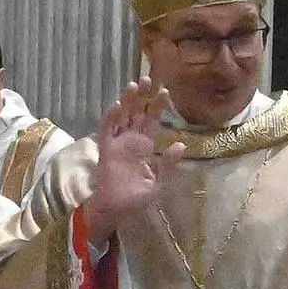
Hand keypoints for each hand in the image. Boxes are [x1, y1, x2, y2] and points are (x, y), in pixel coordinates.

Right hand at [83, 81, 177, 234]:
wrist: (116, 210)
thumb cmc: (136, 199)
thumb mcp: (159, 183)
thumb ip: (168, 164)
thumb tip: (181, 145)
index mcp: (145, 146)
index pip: (152, 121)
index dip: (157, 107)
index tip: (165, 92)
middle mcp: (131, 140)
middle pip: (137, 112)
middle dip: (142, 96)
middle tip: (148, 78)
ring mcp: (117, 143)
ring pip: (122, 116)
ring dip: (127, 101)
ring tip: (134, 85)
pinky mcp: (105, 149)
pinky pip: (107, 130)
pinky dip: (111, 117)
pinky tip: (117, 106)